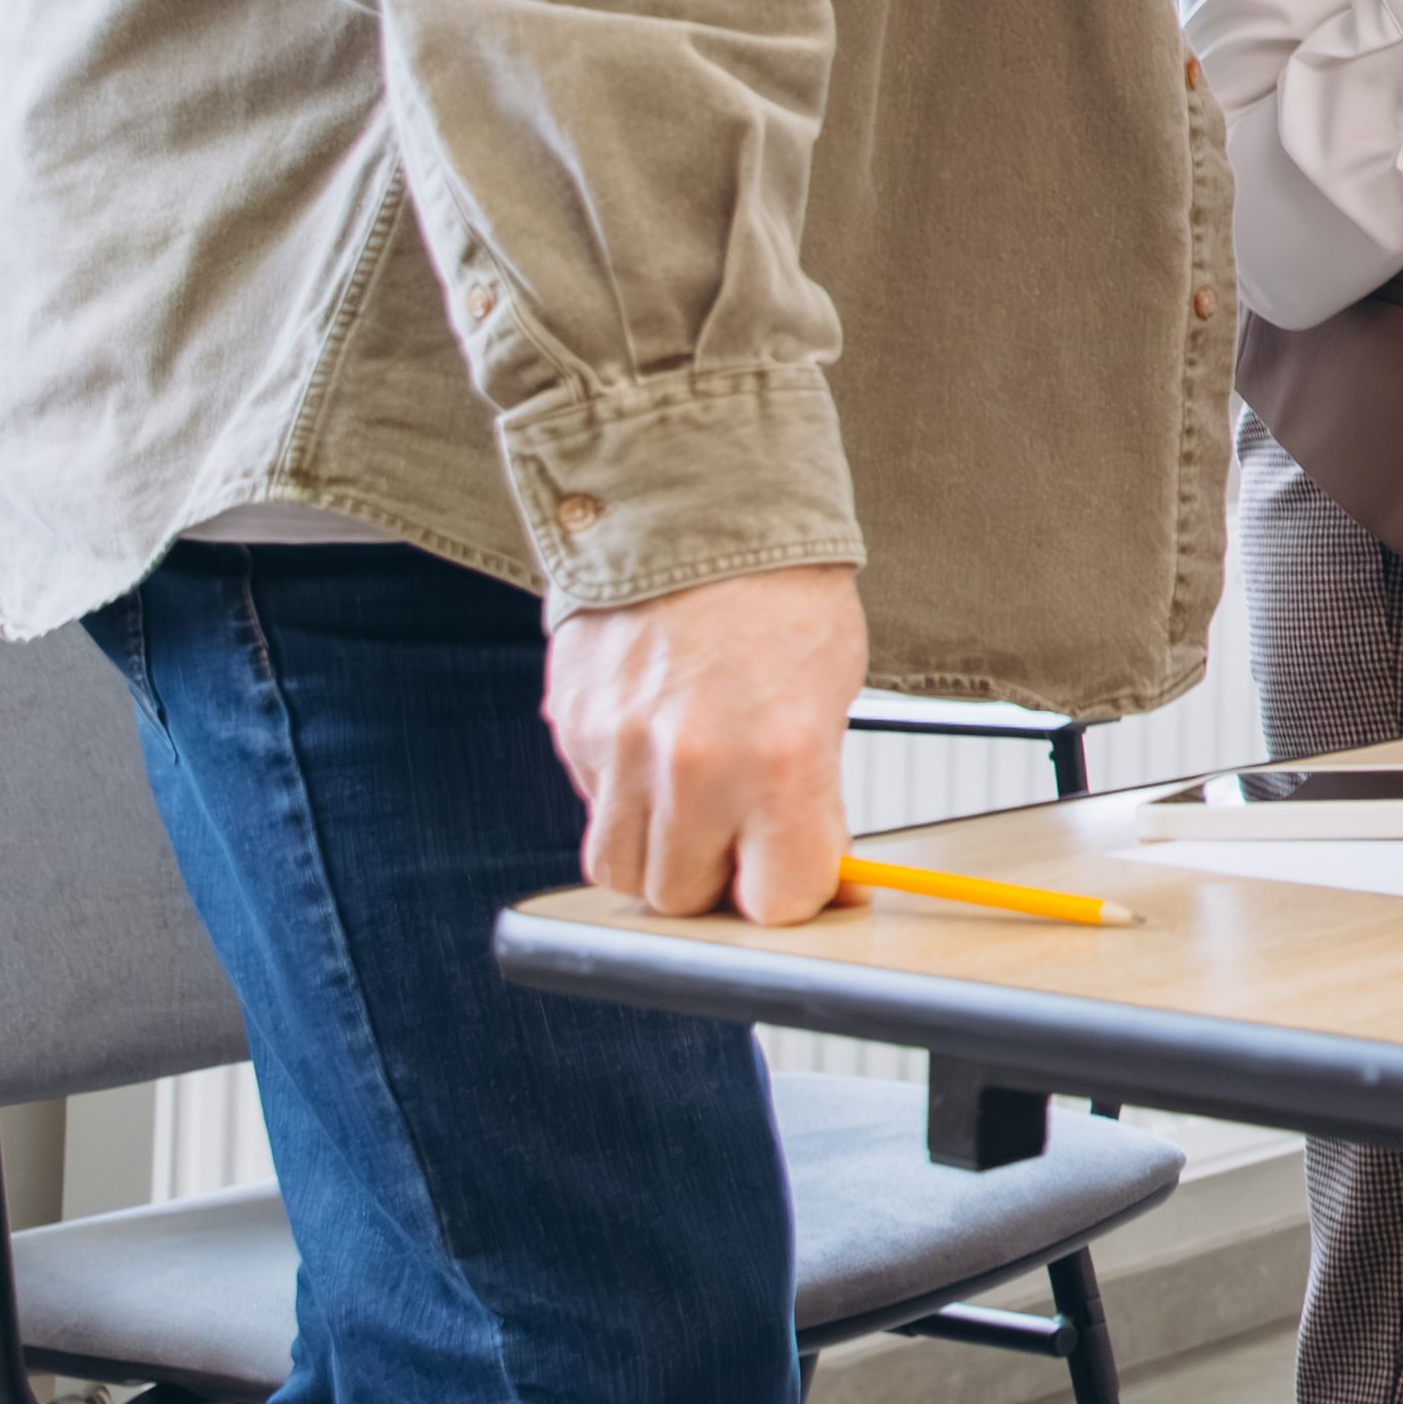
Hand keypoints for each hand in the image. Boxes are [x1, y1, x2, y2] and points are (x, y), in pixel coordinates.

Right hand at [546, 560, 870, 920]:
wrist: (699, 504)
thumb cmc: (780, 593)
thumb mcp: (830, 694)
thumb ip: (813, 794)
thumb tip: (818, 875)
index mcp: (780, 758)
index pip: (779, 898)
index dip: (790, 894)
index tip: (798, 877)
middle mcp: (694, 763)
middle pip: (684, 898)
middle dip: (715, 881)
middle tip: (741, 838)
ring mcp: (621, 748)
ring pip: (620, 869)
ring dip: (658, 855)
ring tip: (696, 804)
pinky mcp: (572, 728)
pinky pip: (592, 806)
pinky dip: (623, 800)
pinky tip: (658, 751)